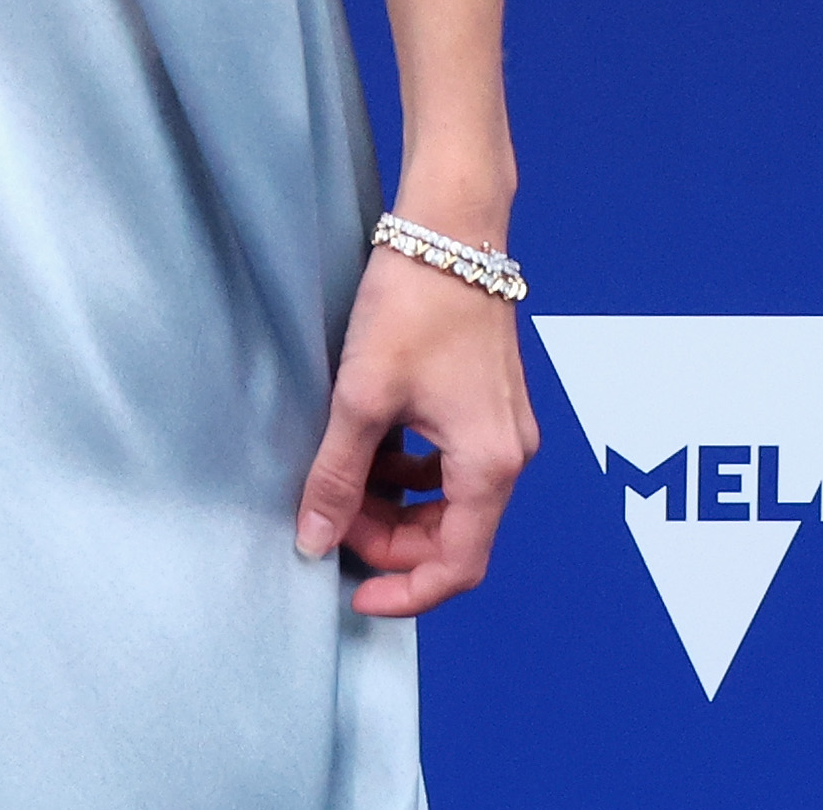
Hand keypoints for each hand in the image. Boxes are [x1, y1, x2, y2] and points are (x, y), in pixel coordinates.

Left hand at [299, 252, 533, 610]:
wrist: (450, 228)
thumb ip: (337, 474)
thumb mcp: (362, 396)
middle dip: (390, 540)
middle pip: (453, 536)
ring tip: (339, 481)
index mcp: (490, 464)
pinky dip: (408, 471)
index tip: (354, 593)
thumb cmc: (414, 304)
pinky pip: (449, 463)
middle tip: (330, 520)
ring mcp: (501, 429)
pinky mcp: (486, 404)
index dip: (405, 591)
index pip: (457, 565)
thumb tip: (313, 539)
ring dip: (395, 504)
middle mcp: (509, 454)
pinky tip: (366, 446)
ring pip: (448, 500)